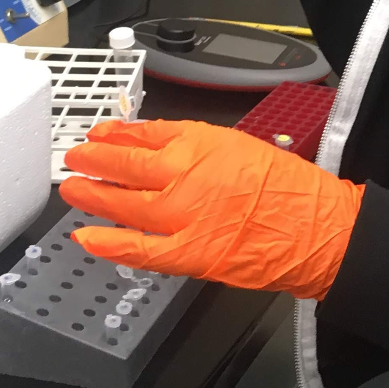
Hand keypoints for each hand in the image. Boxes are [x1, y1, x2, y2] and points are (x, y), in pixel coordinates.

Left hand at [59, 119, 362, 299]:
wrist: (317, 229)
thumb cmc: (288, 188)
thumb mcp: (238, 144)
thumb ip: (192, 143)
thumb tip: (152, 141)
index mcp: (200, 143)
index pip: (144, 134)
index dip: (115, 135)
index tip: (100, 135)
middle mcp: (185, 175)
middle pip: (124, 165)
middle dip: (93, 161)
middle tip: (75, 160)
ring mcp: (182, 216)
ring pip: (122, 204)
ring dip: (92, 195)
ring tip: (72, 190)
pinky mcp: (188, 253)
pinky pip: (138, 250)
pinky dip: (109, 245)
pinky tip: (86, 237)